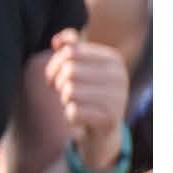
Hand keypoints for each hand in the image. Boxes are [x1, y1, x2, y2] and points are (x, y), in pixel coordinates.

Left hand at [44, 31, 130, 170]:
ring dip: (64, 100)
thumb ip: (71, 49)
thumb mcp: (81, 69)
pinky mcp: (110, 119)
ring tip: (72, 104)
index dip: (54, 64)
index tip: (52, 77)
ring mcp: (118, 98)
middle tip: (61, 93)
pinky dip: (69, 116)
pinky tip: (78, 118)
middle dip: (57, 83)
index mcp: (113, 58)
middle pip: (69, 70)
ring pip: (69, 90)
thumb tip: (57, 40)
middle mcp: (120, 76)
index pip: (71, 51)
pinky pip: (73, 112)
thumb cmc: (88, 95)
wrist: (103, 132)